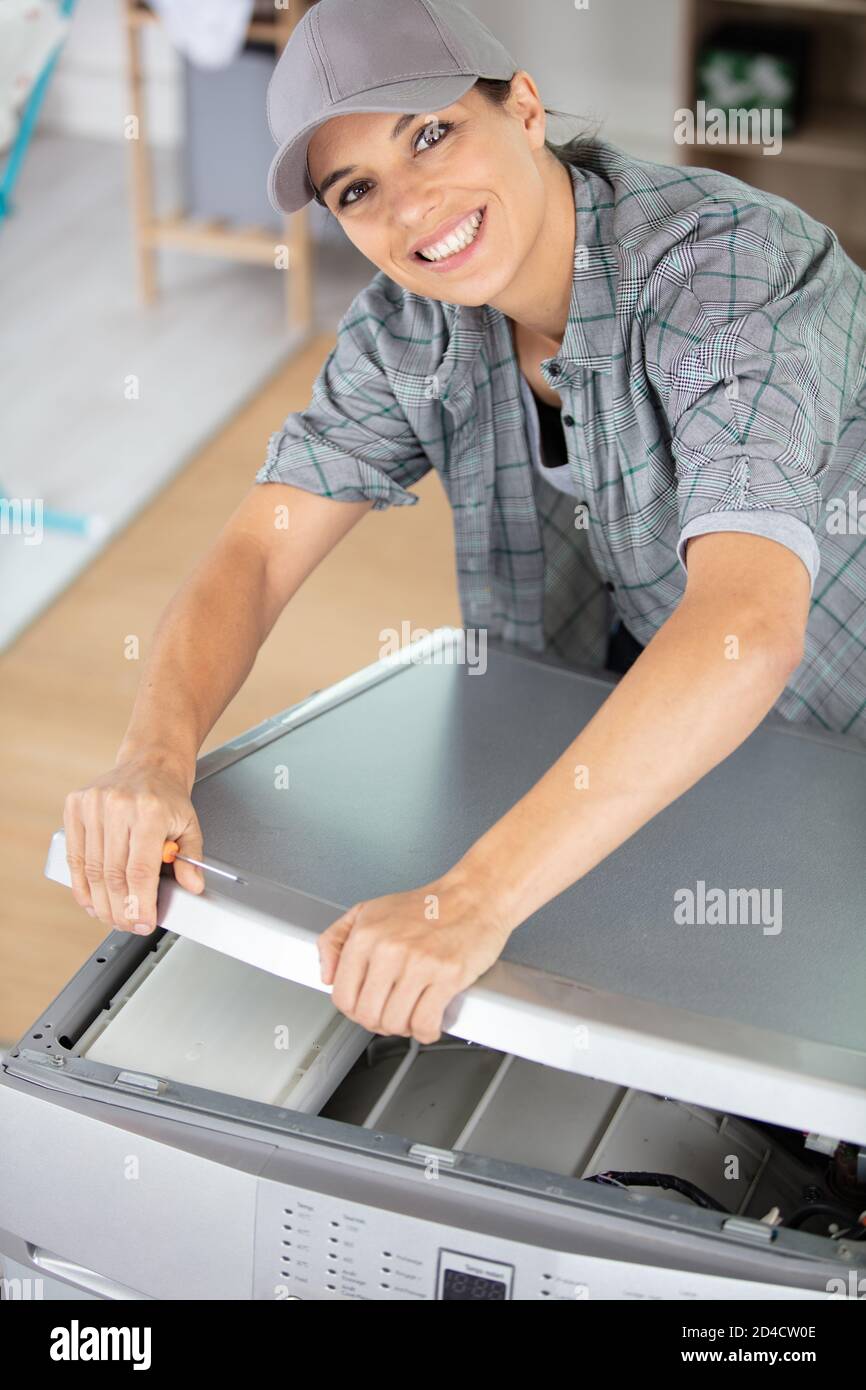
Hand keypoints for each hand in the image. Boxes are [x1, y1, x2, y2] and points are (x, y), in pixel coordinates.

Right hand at [63, 757, 204, 933]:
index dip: (140, 904)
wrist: (149, 763)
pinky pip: (75, 855)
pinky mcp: (75, 806)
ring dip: (100, 902)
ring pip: (92, 869)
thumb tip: (193, 886)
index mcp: (151, 810)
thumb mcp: (190, 825)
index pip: (141, 871)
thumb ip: (191, 858)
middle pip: (114, 874)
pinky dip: (81, 883)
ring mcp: (93, 804)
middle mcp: (119, 805)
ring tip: (111, 917)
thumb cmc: (168, 796)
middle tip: (128, 925)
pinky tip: (90, 899)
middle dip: (121, 909)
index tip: (144, 922)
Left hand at [318, 869, 511, 1043]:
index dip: (353, 1010)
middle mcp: (389, 949)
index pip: (342, 996)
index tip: (365, 1007)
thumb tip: (327, 975)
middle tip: (391, 1013)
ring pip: (395, 1023)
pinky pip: (425, 1024)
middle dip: (378, 1022)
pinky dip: (425, 1032)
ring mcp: (419, 963)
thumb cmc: (427, 907)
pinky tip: (429, 1021)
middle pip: (367, 1015)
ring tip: (411, 1014)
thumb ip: (335, 939)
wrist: (475, 896)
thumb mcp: (369, 911)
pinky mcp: (447, 976)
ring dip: (403, 1028)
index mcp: (366, 935)